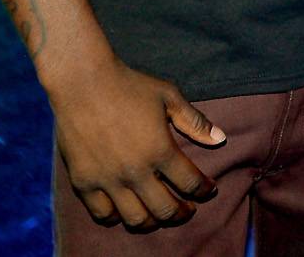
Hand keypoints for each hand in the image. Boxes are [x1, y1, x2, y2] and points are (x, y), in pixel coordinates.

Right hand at [47, 57, 224, 229]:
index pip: (191, 183)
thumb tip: (220, 139)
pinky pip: (102, 214)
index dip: (204, 189)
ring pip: (136, 219)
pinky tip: (125, 210)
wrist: (82, 82)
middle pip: (166, 209)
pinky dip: (117, 217)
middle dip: (182, 213)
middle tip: (187, 209)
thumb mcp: (168, 97)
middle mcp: (135, 171)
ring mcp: (108, 180)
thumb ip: (195, 122)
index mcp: (160, 150)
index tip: (208, 189)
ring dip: (153, 221)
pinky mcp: (83, 182)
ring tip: (159, 214)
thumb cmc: (129, 85)